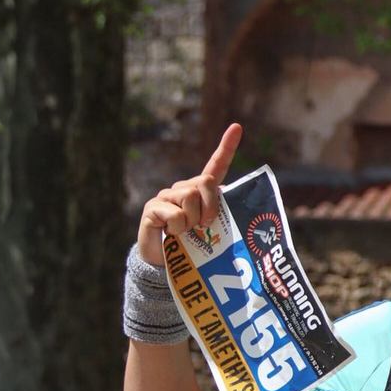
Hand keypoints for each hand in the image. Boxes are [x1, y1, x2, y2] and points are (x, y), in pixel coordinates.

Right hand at [136, 123, 242, 265]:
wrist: (164, 263)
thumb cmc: (193, 247)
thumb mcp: (213, 231)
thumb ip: (222, 216)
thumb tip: (233, 205)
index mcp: (201, 192)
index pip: (215, 166)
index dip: (226, 147)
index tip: (237, 127)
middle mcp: (183, 189)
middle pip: (205, 182)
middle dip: (211, 205)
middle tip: (205, 225)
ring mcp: (167, 197)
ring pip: (190, 198)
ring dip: (192, 221)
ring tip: (185, 232)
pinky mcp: (153, 208)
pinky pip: (175, 214)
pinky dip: (178, 228)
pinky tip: (170, 233)